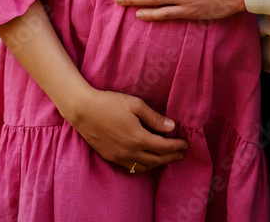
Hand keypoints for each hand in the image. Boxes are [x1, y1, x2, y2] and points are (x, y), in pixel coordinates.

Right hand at [67, 86, 188, 172]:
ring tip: (168, 157)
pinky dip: (144, 165)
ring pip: (144, 166)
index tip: (186, 144)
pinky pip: (131, 167)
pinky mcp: (110, 157)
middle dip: (171, 157)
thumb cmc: (110, 103)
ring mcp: (119, 157)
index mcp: (138, 138)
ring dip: (159, 163)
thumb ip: (155, 118)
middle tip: (182, 153)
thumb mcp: (135, 105)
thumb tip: (172, 127)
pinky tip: (147, 160)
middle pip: (156, 160)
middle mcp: (130, 151)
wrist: (83, 110)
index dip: (176, 146)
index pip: (164, 147)